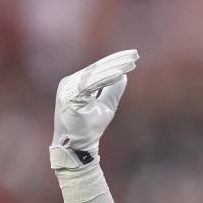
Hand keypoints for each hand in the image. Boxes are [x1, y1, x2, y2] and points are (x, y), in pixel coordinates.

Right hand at [49, 50, 138, 169]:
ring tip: (130, 63)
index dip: (114, 61)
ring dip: (113, 67)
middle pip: (96, 68)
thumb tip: (124, 75)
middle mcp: (69, 83)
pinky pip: (90, 85)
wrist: (78, 147)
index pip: (97, 68)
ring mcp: (68, 90)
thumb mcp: (106, 107)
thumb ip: (112, 91)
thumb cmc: (90, 128)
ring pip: (94, 74)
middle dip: (116, 60)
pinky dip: (105, 79)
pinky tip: (120, 74)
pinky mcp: (69, 98)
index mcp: (76, 83)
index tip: (133, 56)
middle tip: (135, 54)